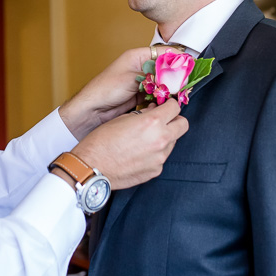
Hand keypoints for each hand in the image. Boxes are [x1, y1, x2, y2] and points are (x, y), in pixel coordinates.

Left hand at [59, 45, 183, 139]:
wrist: (91, 111)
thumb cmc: (104, 90)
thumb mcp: (131, 79)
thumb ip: (154, 77)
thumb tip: (174, 77)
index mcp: (138, 56)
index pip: (164, 52)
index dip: (177, 58)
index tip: (190, 66)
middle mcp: (141, 68)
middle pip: (166, 69)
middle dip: (176, 76)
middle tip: (186, 84)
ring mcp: (142, 83)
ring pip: (163, 83)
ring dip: (171, 90)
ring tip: (180, 95)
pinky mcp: (141, 97)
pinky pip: (158, 96)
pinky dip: (164, 99)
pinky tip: (168, 104)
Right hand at [70, 99, 187, 189]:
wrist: (92, 167)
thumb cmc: (102, 140)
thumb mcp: (123, 118)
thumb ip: (144, 114)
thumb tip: (155, 111)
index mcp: (153, 122)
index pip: (176, 107)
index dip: (170, 105)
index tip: (165, 107)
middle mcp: (161, 139)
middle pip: (183, 125)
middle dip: (175, 120)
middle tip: (162, 121)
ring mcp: (160, 157)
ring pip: (173, 142)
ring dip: (164, 138)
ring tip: (145, 140)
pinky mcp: (156, 171)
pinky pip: (162, 158)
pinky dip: (155, 154)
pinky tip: (139, 154)